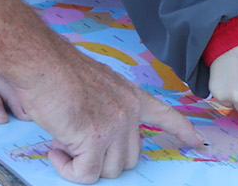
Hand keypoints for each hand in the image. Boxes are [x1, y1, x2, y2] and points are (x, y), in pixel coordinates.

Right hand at [14, 50, 205, 182]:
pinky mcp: (95, 139)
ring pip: (108, 170)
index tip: (197, 142)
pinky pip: (86, 174)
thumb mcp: (94, 86)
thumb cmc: (56, 71)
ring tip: (62, 139)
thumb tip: (98, 131)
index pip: (165, 115)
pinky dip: (68, 169)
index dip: (182, 131)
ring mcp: (114, 125)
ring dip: (82, 163)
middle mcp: (128, 111)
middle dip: (102, 158)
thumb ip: (105, 107)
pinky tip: (55, 149)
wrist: (40, 63)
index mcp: (130, 95)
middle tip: (74, 141)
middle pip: (129, 158)